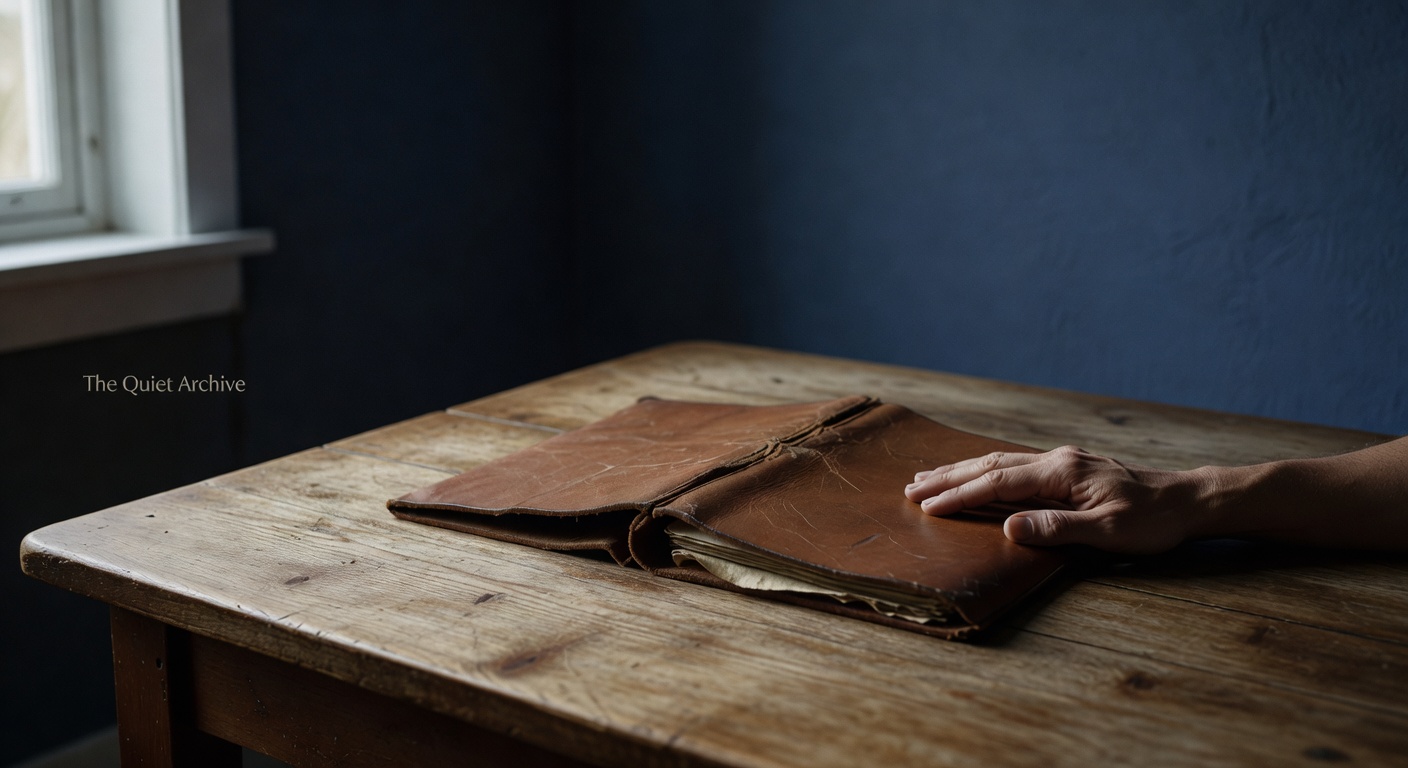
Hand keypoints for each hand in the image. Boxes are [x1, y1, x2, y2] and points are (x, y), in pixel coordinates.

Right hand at [904, 446, 1204, 553]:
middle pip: (991, 465)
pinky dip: (986, 470)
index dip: (960, 495)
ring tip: (930, 478)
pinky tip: (978, 474)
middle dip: (949, 477)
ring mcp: (1062, 461)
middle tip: (911, 487)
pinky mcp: (1068, 468)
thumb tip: (1009, 527)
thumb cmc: (1152, 521)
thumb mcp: (1108, 533)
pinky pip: (1015, 465)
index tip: (927, 506)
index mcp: (1061, 472)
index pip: (998, 483)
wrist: (1188, 500)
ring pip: (1000, 461)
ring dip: (963, 470)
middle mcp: (1056, 459)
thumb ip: (1057, 528)